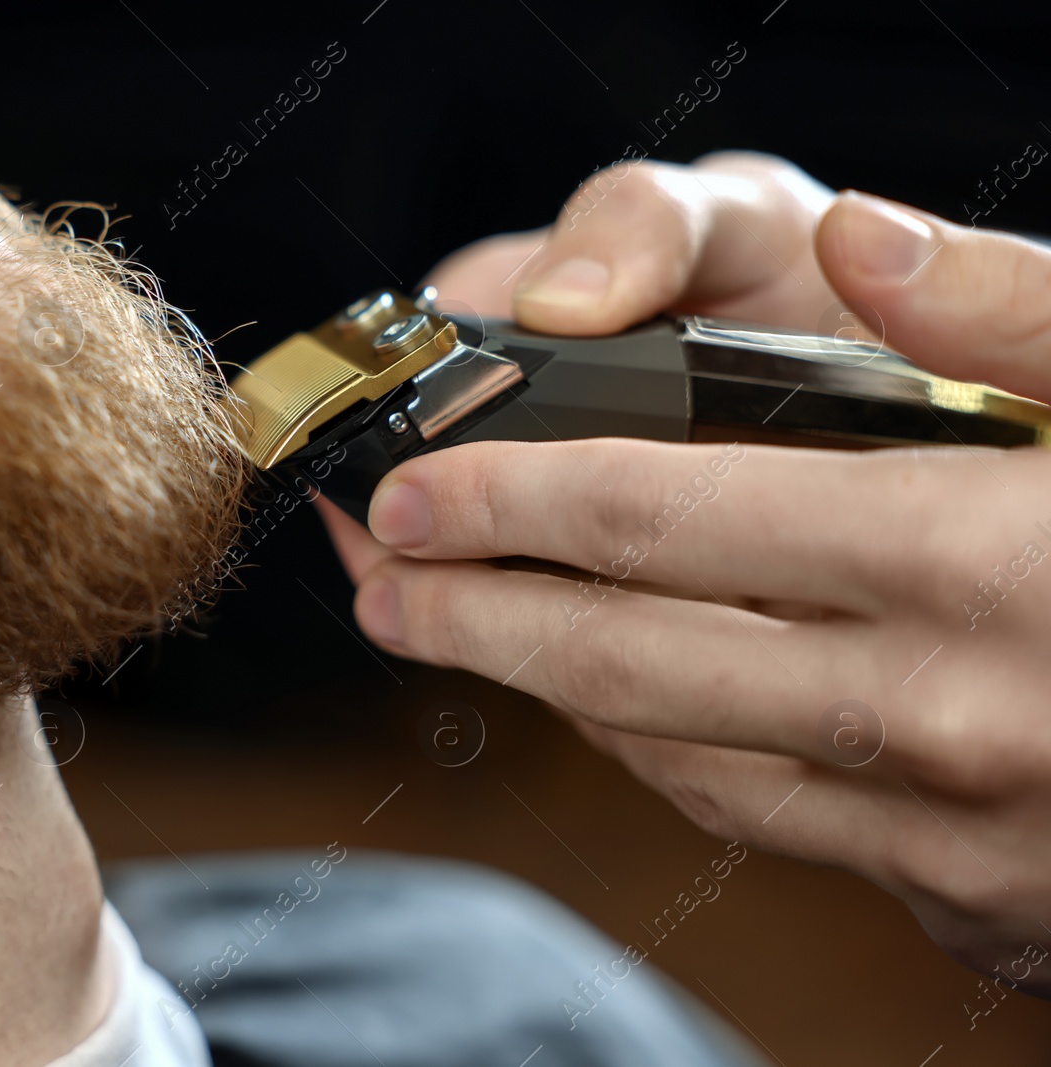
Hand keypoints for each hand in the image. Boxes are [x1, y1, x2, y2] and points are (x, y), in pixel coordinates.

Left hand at [320, 151, 1050, 992]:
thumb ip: (1019, 308)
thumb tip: (853, 239)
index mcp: (988, 562)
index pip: (669, 520)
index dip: (517, 500)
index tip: (417, 487)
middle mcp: (947, 715)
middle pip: (634, 658)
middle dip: (480, 616)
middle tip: (381, 581)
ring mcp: (957, 830)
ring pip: (686, 753)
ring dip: (554, 694)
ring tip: (458, 640)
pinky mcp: (977, 898)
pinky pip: (778, 822)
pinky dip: (678, 760)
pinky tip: (626, 717)